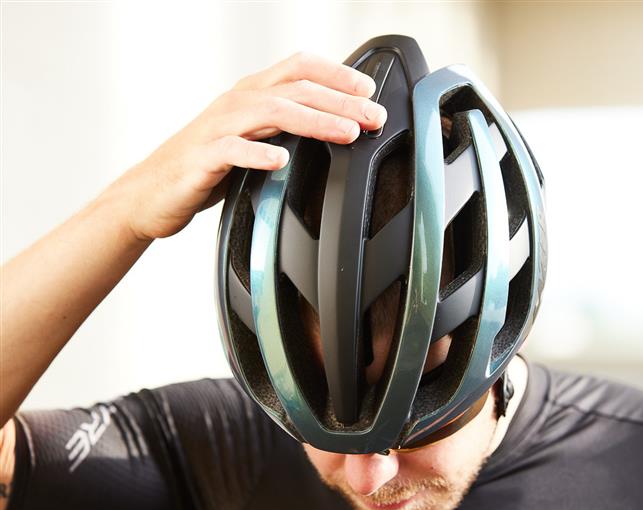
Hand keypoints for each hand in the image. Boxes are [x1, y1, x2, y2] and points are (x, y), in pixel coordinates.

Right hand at [110, 51, 386, 241]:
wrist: (152, 192)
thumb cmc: (208, 165)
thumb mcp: (253, 137)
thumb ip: (287, 127)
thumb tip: (339, 126)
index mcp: (252, 93)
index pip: (299, 66)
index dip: (337, 73)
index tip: (369, 90)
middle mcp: (237, 102)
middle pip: (295, 88)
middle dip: (340, 100)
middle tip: (374, 117)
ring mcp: (219, 127)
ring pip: (271, 112)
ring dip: (313, 121)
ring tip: (346, 133)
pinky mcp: (202, 158)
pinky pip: (232, 150)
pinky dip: (258, 153)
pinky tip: (282, 160)